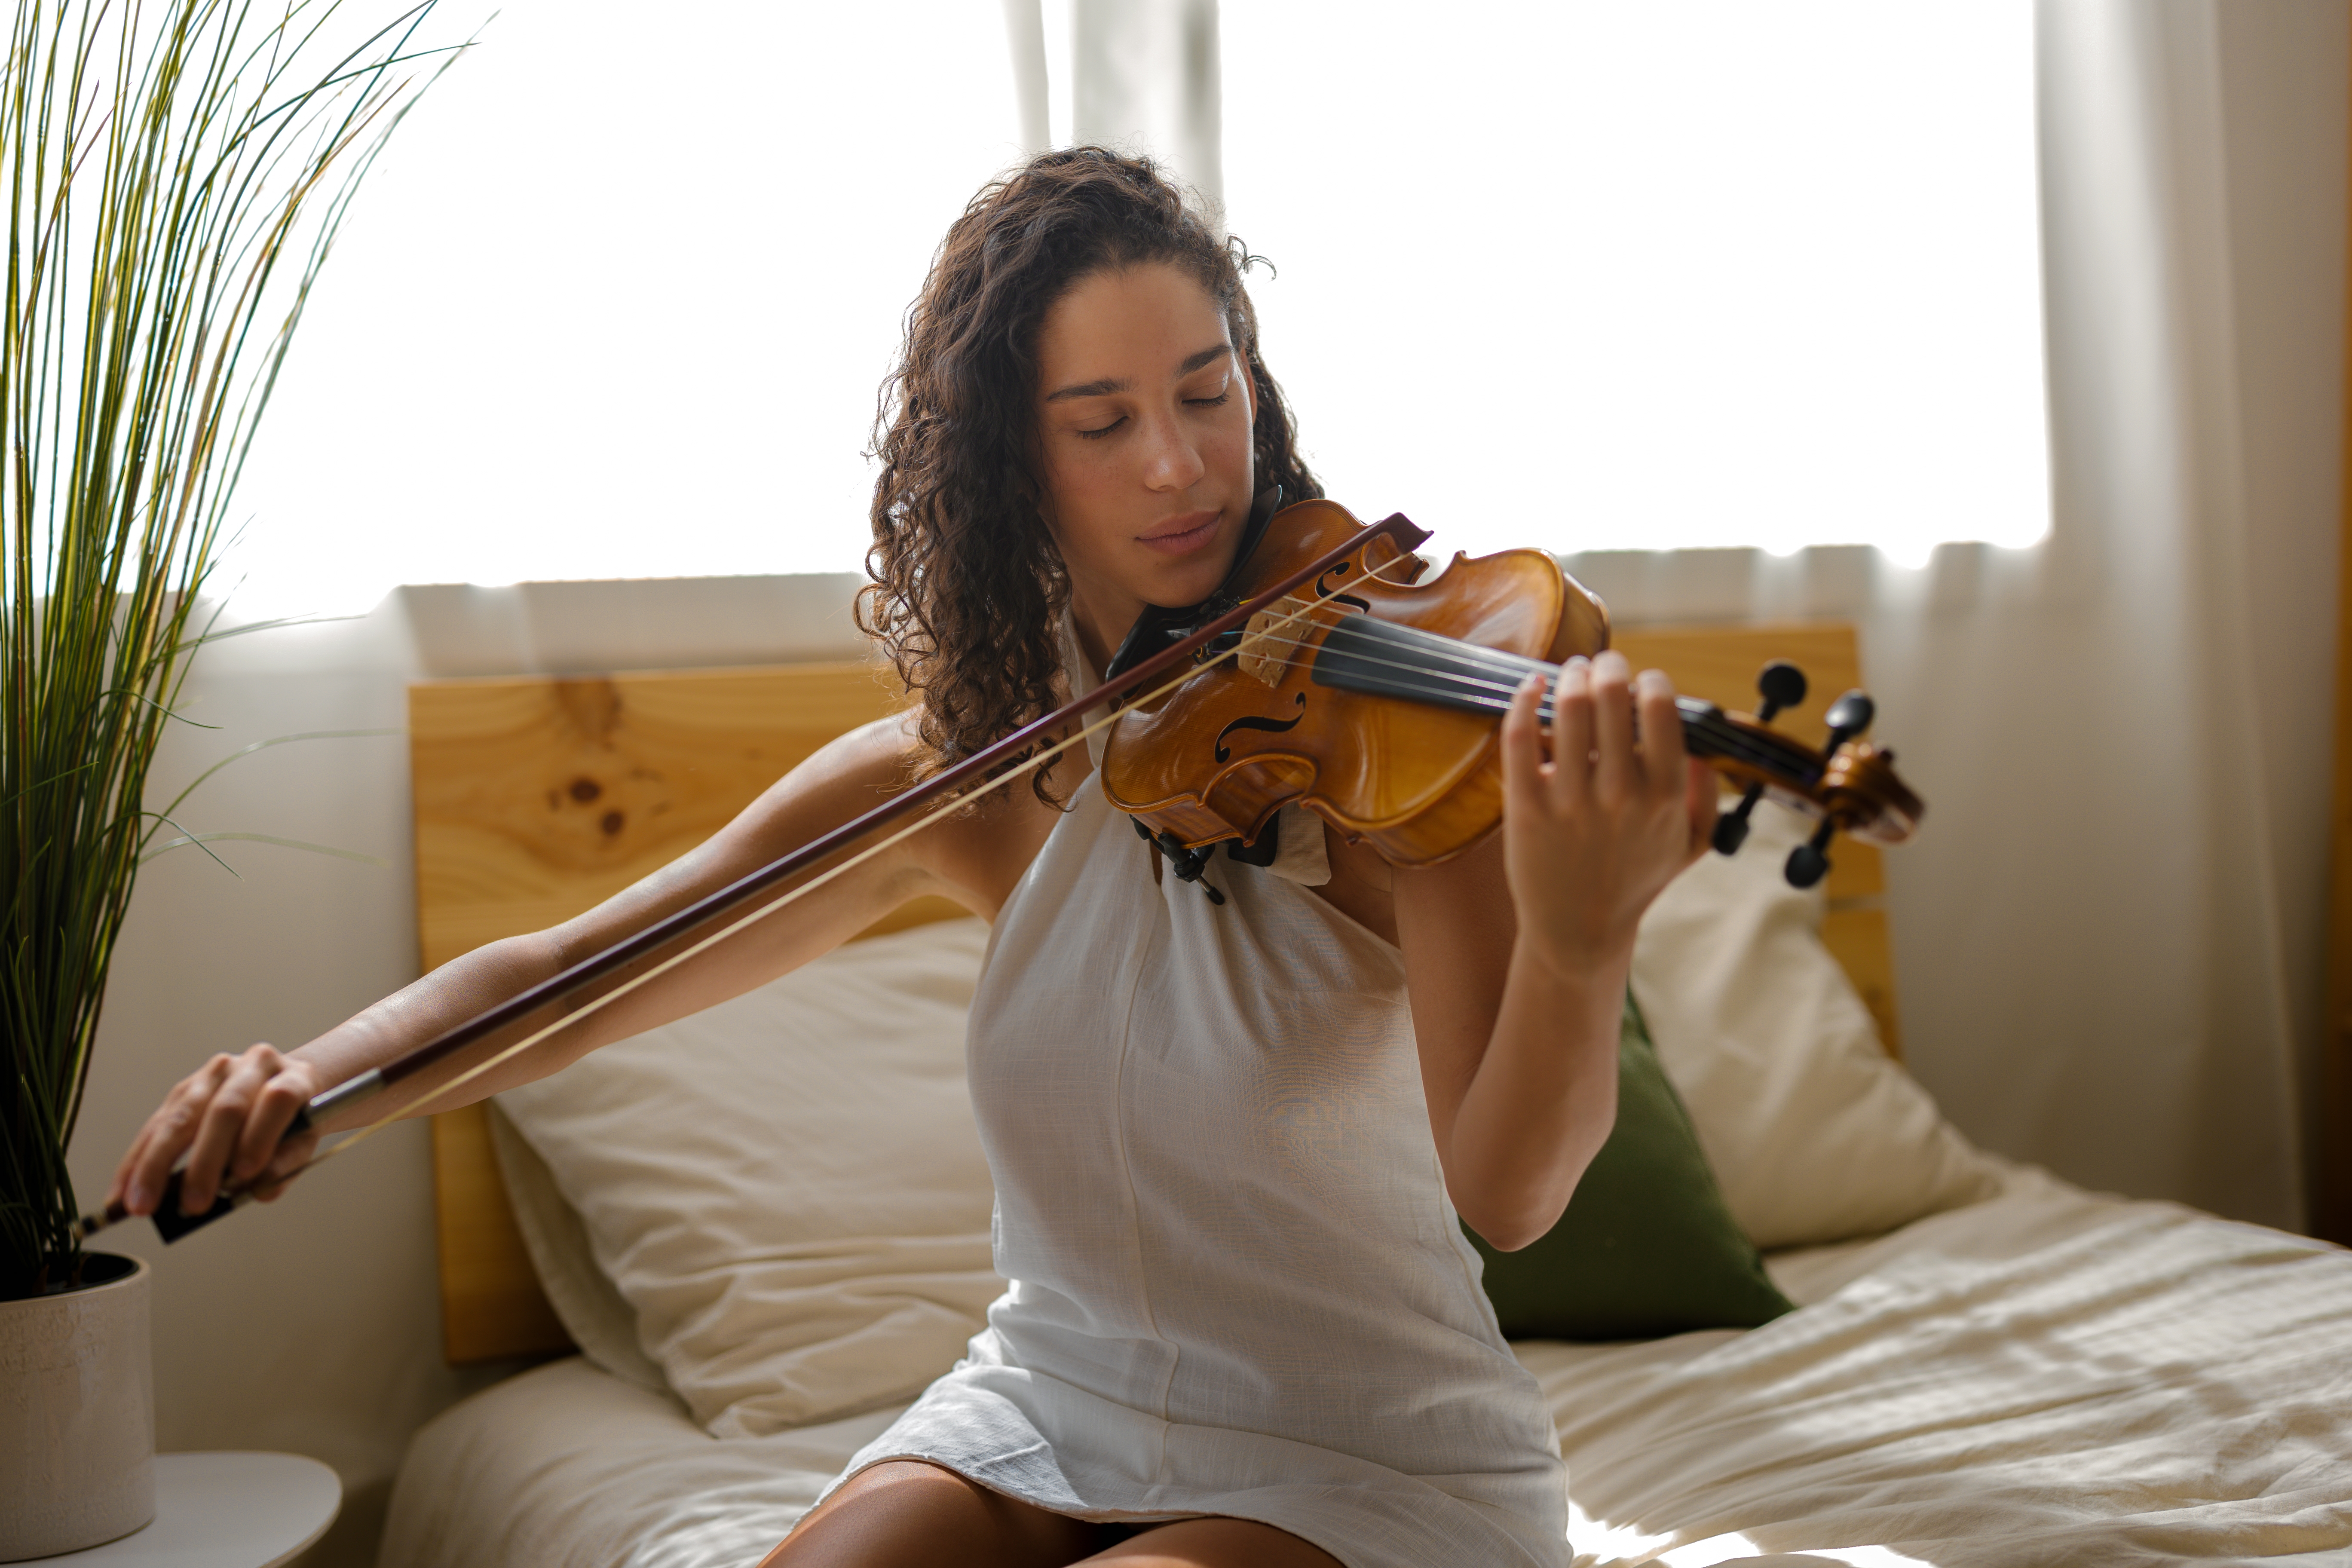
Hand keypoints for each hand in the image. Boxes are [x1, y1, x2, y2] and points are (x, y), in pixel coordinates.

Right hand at [109, 1044, 322, 1217]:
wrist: (288, 1089)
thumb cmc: (296, 1121)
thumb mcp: (305, 1142)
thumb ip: (286, 1165)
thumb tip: (256, 1192)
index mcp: (294, 1077)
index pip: (278, 1100)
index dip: (260, 1134)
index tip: (245, 1173)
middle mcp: (252, 1067)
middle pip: (225, 1110)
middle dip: (205, 1161)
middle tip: (193, 1204)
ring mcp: (214, 1075)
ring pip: (181, 1117)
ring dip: (157, 1165)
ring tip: (143, 1204)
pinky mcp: (183, 1090)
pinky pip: (155, 1125)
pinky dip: (138, 1162)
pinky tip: (124, 1191)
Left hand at [1498, 651, 1716, 973]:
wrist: (1580, 930)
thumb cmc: (1636, 879)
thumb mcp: (1692, 844)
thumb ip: (1707, 794)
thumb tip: (1704, 746)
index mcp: (1664, 796)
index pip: (1660, 709)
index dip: (1651, 682)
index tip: (1643, 682)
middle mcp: (1619, 794)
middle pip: (1611, 696)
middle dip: (1608, 666)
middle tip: (1603, 663)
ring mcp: (1570, 800)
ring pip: (1568, 708)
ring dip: (1570, 676)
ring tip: (1572, 672)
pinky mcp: (1525, 807)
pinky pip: (1519, 736)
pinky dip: (1524, 699)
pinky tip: (1530, 686)